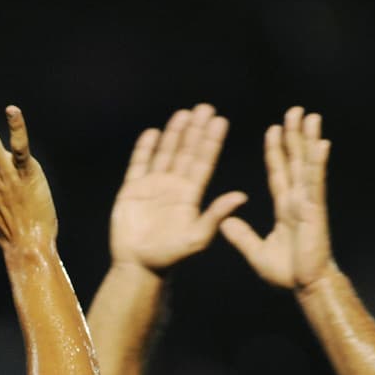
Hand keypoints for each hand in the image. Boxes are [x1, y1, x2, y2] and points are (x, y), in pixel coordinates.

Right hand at [110, 104, 246, 272]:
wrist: (139, 266)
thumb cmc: (170, 256)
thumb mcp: (198, 237)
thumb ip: (216, 215)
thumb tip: (242, 196)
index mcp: (190, 195)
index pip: (203, 162)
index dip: (211, 142)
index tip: (220, 121)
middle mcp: (173, 186)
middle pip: (186, 152)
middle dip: (195, 130)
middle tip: (205, 108)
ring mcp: (152, 186)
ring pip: (165, 153)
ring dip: (174, 134)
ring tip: (183, 114)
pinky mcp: (132, 190)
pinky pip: (139, 164)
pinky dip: (144, 149)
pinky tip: (152, 132)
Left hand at [220, 106, 334, 289]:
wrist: (305, 286)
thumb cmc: (287, 272)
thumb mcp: (256, 251)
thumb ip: (242, 235)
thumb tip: (225, 222)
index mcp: (286, 207)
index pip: (279, 173)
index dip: (276, 151)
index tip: (274, 130)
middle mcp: (299, 199)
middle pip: (295, 160)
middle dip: (294, 136)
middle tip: (295, 111)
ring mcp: (308, 202)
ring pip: (307, 164)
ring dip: (308, 140)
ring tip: (309, 116)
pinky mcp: (315, 210)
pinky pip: (315, 182)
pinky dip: (318, 163)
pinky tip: (321, 143)